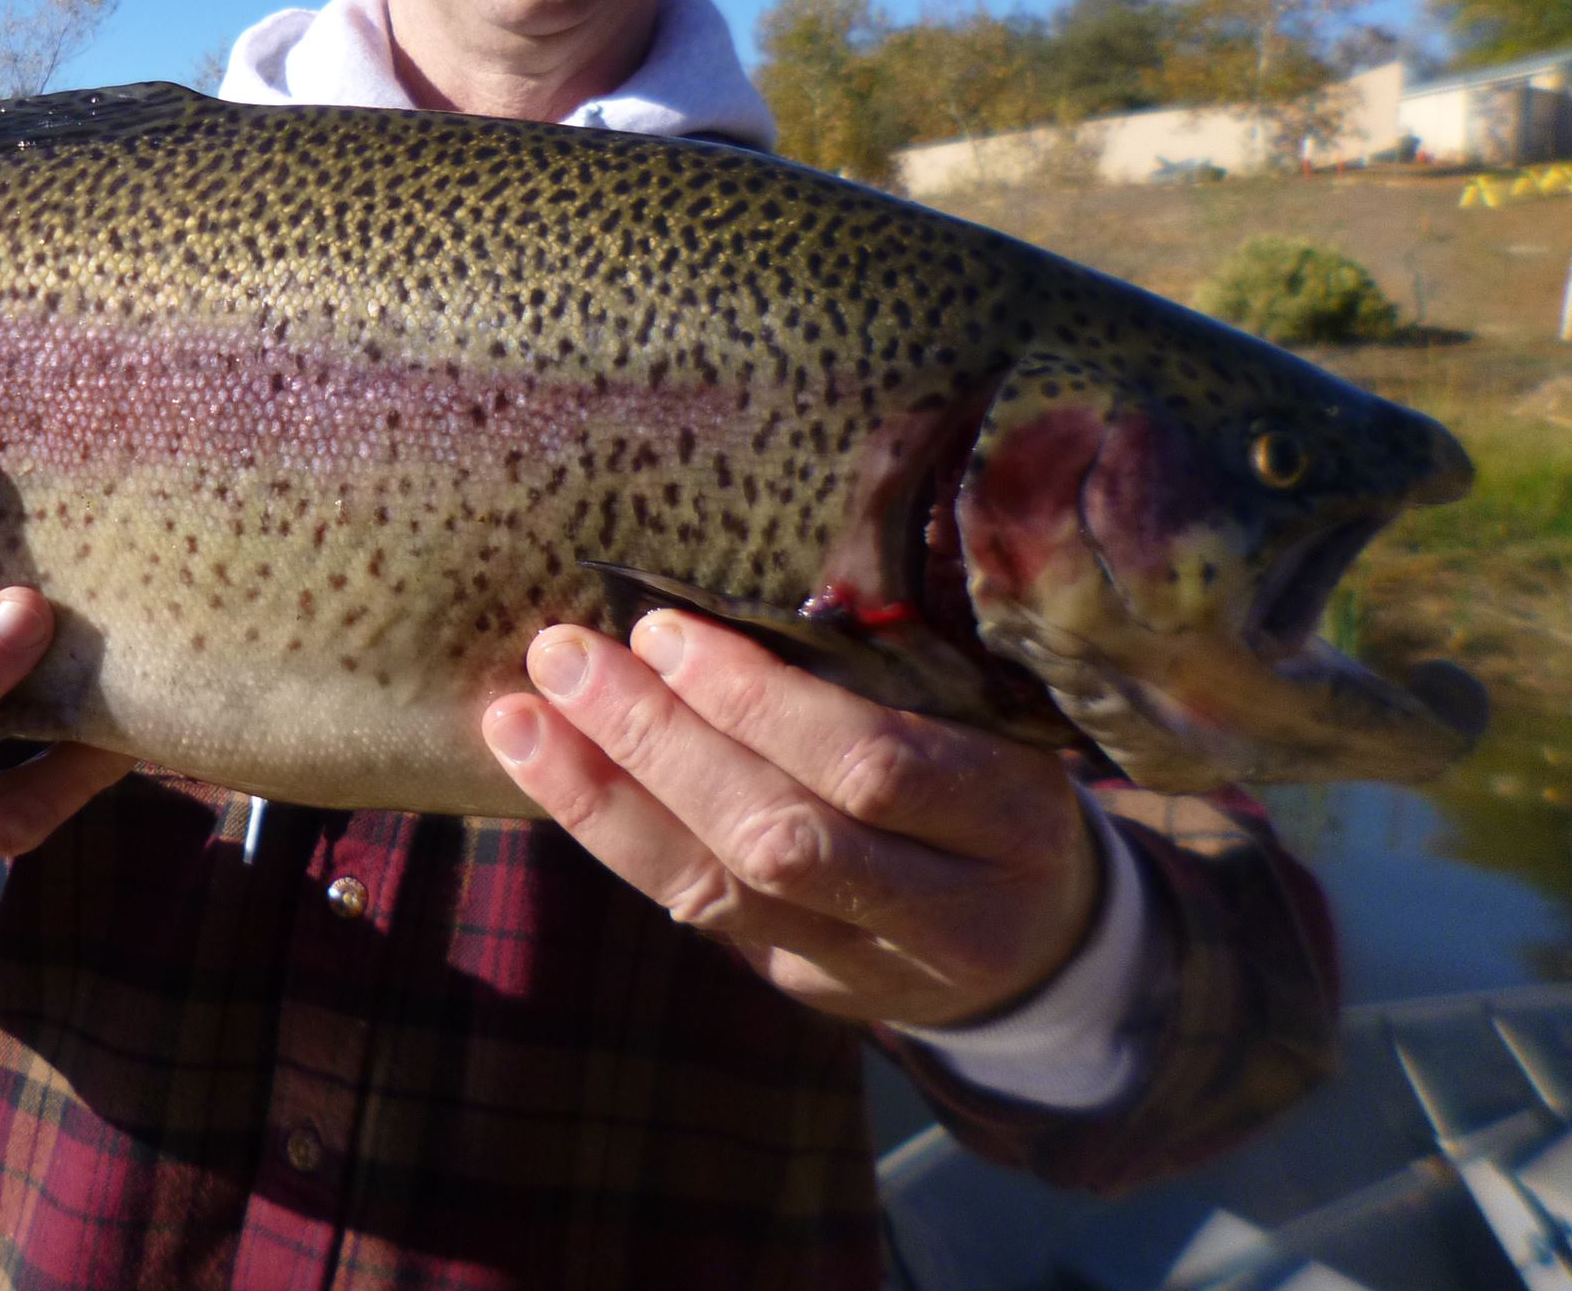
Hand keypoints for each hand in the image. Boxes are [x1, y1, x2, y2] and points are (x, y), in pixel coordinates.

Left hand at [482, 609, 1100, 1028]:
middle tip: (566, 655)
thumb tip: (751, 585)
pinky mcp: (808, 987)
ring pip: (721, 890)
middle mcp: (945, 912)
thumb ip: (896, 671)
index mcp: (1010, 819)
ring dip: (605, 796)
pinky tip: (547, 768)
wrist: (1050, 941)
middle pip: (781, 839)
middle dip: (659, 744)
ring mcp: (871, 966)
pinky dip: (616, 835)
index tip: (665, 626)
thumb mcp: (996, 717)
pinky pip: (700, 912)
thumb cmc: (1004, 776)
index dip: (760, 703)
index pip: (877, 767)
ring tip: (521, 715)